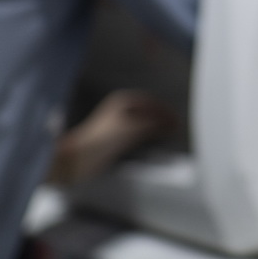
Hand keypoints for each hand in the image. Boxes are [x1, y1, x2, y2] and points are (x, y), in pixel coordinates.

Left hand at [47, 89, 176, 185]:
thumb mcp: (133, 128)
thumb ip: (154, 123)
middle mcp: (120, 109)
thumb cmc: (103, 140)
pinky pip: (137, 131)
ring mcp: (117, 122)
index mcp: (124, 100)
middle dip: (162, 118)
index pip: (152, 102)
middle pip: (147, 110)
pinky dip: (148, 134)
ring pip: (143, 121)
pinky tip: (152, 141)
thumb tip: (171, 123)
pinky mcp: (114, 136)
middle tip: (176, 127)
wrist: (79, 158)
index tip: (178, 120)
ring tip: (168, 133)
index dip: (166, 111)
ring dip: (156, 127)